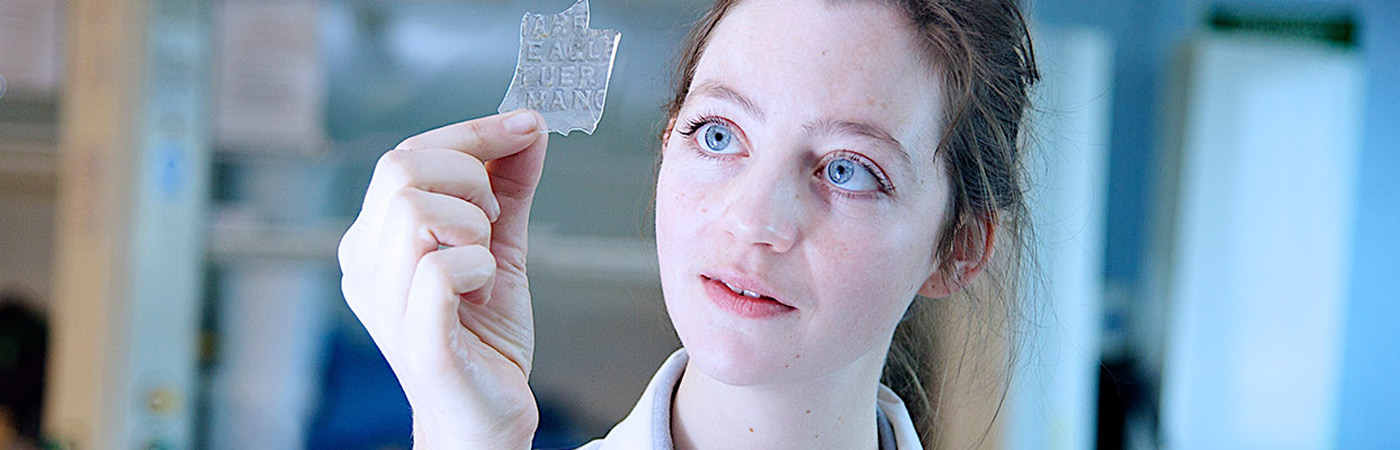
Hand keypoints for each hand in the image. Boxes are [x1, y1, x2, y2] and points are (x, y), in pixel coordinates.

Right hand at [338, 110, 547, 448]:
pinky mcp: (417, 338)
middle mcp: (366, 267)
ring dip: (474, 226)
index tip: (526, 126)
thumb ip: (508, 187)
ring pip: (416, 211)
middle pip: (402, 170)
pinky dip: (479, 267)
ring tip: (486, 262)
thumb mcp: (500, 245)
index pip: (404, 154)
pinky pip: (441, 269)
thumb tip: (527, 127)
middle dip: (470, 178)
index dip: (472, 133)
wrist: (485, 415)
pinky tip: (483, 289)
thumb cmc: (483, 337)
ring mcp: (384, 303)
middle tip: (495, 222)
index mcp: (375, 239)